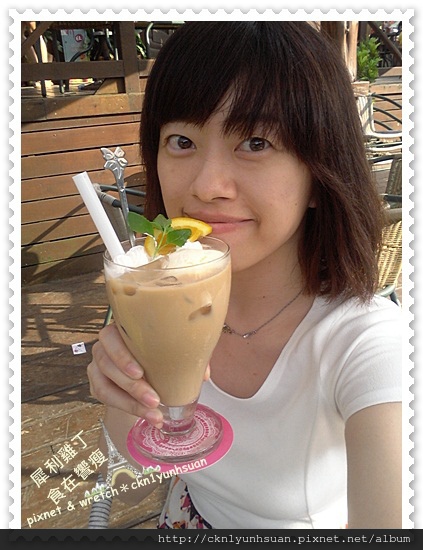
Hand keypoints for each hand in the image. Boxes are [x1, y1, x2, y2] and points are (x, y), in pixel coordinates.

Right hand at [88, 324, 210, 427]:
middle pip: (108, 364)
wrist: (144, 364)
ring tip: (153, 413)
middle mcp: (104, 346)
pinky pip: (105, 398)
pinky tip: (146, 416)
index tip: (140, 373)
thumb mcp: (173, 347)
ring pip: (104, 385)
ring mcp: (98, 365)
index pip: (110, 337)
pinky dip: (126, 408)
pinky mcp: (97, 383)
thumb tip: (204, 375)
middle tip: (154, 400)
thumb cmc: (158, 349)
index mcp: (120, 329)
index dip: (121, 355)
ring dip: (129, 401)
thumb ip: (186, 353)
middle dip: (131, 385)